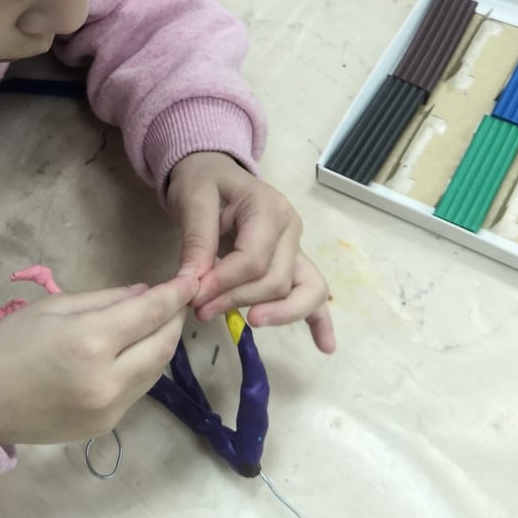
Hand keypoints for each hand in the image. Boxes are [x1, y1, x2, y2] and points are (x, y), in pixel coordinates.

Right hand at [0, 275, 196, 445]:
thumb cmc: (8, 345)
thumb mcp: (53, 308)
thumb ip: (105, 300)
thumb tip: (144, 294)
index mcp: (91, 342)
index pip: (149, 313)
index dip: (174, 294)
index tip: (190, 279)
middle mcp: (108, 379)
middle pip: (163, 346)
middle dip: (175, 320)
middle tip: (177, 300)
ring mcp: (110, 408)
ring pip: (156, 371)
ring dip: (163, 344)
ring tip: (158, 323)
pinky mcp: (107, 426)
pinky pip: (138, 391)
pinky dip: (144, 367)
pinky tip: (135, 351)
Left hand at [167, 152, 334, 352]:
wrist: (213, 171)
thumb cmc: (203, 182)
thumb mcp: (192, 200)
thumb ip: (196, 241)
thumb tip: (192, 283)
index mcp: (269, 208)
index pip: (253, 259)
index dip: (224, 283)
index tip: (193, 297)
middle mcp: (291, 229)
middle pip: (276, 280)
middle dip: (238, 300)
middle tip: (200, 310)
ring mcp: (297, 247)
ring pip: (305, 290)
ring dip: (279, 313)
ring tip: (250, 324)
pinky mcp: (294, 262)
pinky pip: (315, 293)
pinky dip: (321, 321)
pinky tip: (325, 346)